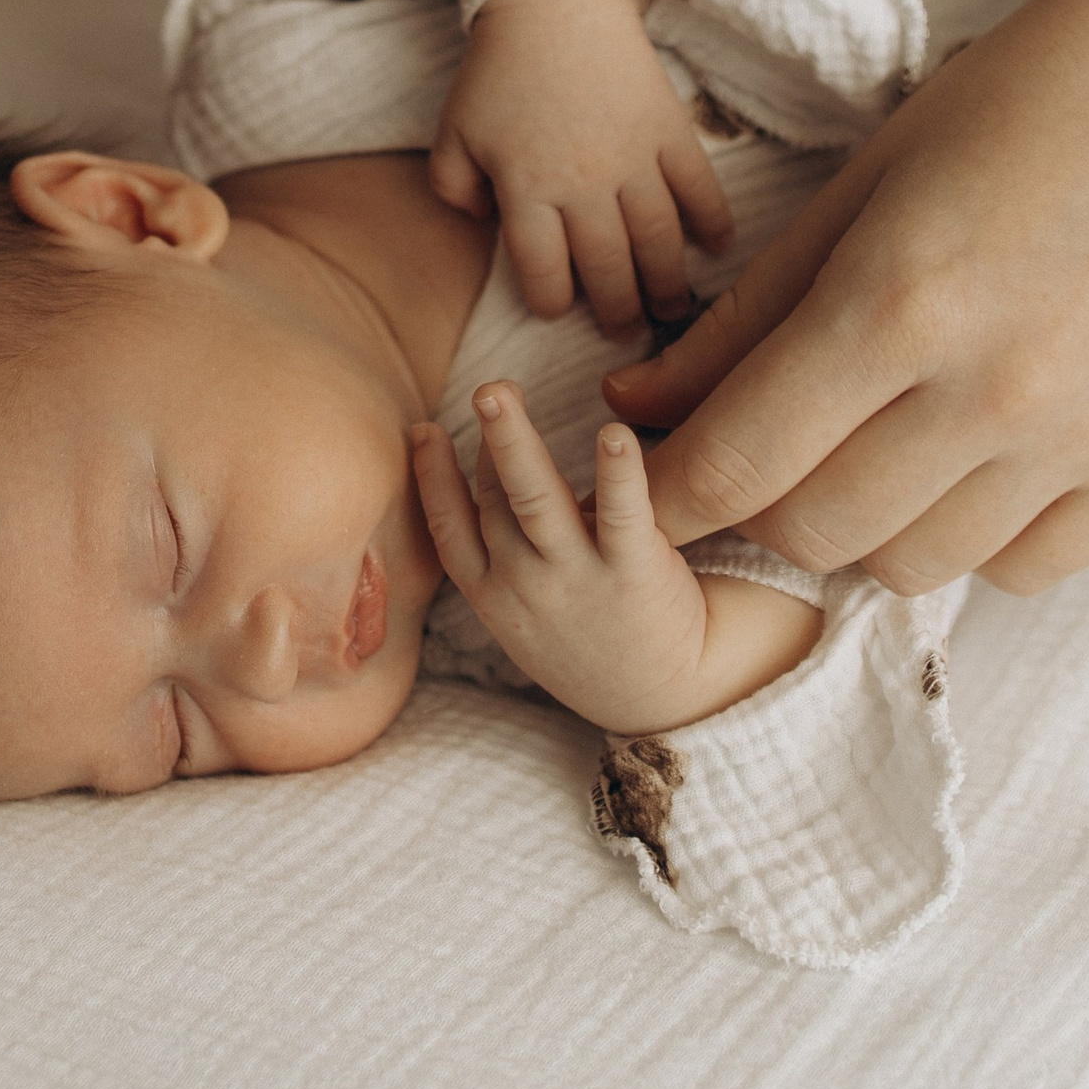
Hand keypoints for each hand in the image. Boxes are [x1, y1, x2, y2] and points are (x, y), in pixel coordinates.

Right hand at [411, 387, 817, 731]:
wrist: (665, 699)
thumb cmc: (593, 640)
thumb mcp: (526, 614)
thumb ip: (502, 556)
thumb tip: (487, 480)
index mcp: (493, 594)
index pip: (451, 529)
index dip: (432, 479)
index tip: (423, 430)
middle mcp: (524, 584)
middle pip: (495, 502)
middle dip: (487, 443)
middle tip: (484, 388)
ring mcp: (575, 579)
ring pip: (533, 500)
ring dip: (513, 443)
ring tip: (499, 393)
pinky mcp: (634, 574)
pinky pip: (620, 514)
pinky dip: (616, 473)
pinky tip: (613, 434)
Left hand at [427, 0, 732, 332]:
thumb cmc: (498, 70)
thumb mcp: (453, 130)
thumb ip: (451, 187)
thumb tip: (484, 226)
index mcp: (527, 187)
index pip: (543, 270)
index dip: (551, 302)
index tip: (560, 309)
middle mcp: (584, 182)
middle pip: (608, 266)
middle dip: (619, 309)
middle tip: (628, 330)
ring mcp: (634, 156)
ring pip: (659, 239)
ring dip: (669, 281)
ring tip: (673, 307)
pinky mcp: (670, 129)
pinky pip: (699, 187)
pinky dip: (713, 220)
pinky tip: (717, 246)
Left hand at [606, 0, 1088, 592]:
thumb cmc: (1011, 106)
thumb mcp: (859, 190)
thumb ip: (746, 317)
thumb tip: (636, 404)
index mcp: (899, 300)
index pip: (739, 463)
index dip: (668, 491)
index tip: (643, 486)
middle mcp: (997, 387)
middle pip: (815, 534)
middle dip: (760, 504)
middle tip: (766, 448)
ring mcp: (1086, 434)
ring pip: (913, 567)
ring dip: (867, 526)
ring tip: (875, 445)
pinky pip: (1023, 570)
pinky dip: (975, 537)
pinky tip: (970, 462)